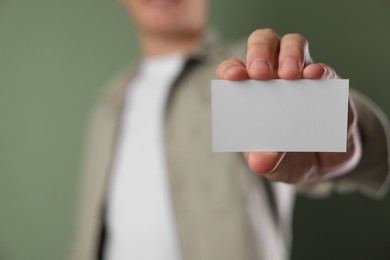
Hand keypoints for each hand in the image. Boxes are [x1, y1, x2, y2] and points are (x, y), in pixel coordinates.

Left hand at [216, 29, 357, 183]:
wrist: (328, 162)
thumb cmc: (291, 157)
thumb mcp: (277, 166)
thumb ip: (267, 162)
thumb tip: (259, 160)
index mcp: (250, 94)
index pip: (233, 71)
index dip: (230, 69)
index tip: (234, 77)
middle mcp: (273, 79)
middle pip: (262, 45)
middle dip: (259, 53)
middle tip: (261, 73)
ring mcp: (300, 77)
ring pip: (292, 44)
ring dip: (289, 54)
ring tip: (290, 76)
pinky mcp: (327, 84)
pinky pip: (323, 69)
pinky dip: (319, 70)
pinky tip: (315, 77)